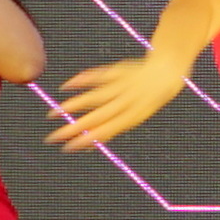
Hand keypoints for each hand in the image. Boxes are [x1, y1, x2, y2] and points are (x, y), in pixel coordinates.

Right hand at [49, 55, 188, 149]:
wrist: (166, 72)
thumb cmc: (147, 98)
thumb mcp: (134, 116)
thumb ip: (112, 127)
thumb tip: (88, 144)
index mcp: (131, 117)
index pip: (105, 132)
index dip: (86, 140)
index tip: (67, 148)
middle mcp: (125, 102)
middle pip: (96, 117)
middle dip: (74, 128)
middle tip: (54, 136)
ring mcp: (121, 86)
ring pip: (94, 97)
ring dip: (73, 105)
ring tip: (55, 113)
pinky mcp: (117, 71)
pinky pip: (97, 76)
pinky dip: (81, 80)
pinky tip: (66, 86)